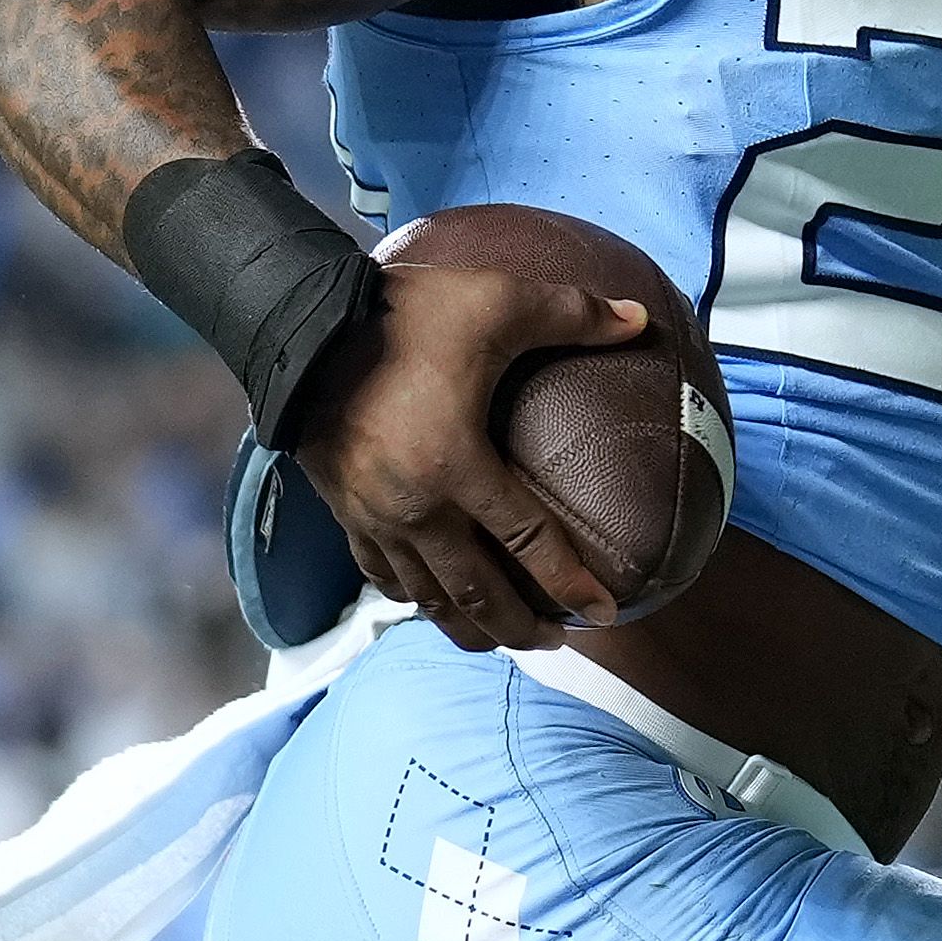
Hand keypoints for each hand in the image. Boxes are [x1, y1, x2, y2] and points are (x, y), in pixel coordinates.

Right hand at [290, 255, 646, 651]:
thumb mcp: (497, 300)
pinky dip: (414, 597)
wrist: (300, 326)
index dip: (570, 583)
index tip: (603, 612)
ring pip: (427, 598)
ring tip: (502, 637)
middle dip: (519, 628)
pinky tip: (432, 601)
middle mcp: (415, 508)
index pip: (527, 542)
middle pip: (476, 595)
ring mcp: (374, 517)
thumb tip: (640, 318)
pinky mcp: (343, 511)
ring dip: (468, 626)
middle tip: (555, 641)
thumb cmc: (405, 314)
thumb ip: (574, 313)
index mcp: (456, 466)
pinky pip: (381, 575)